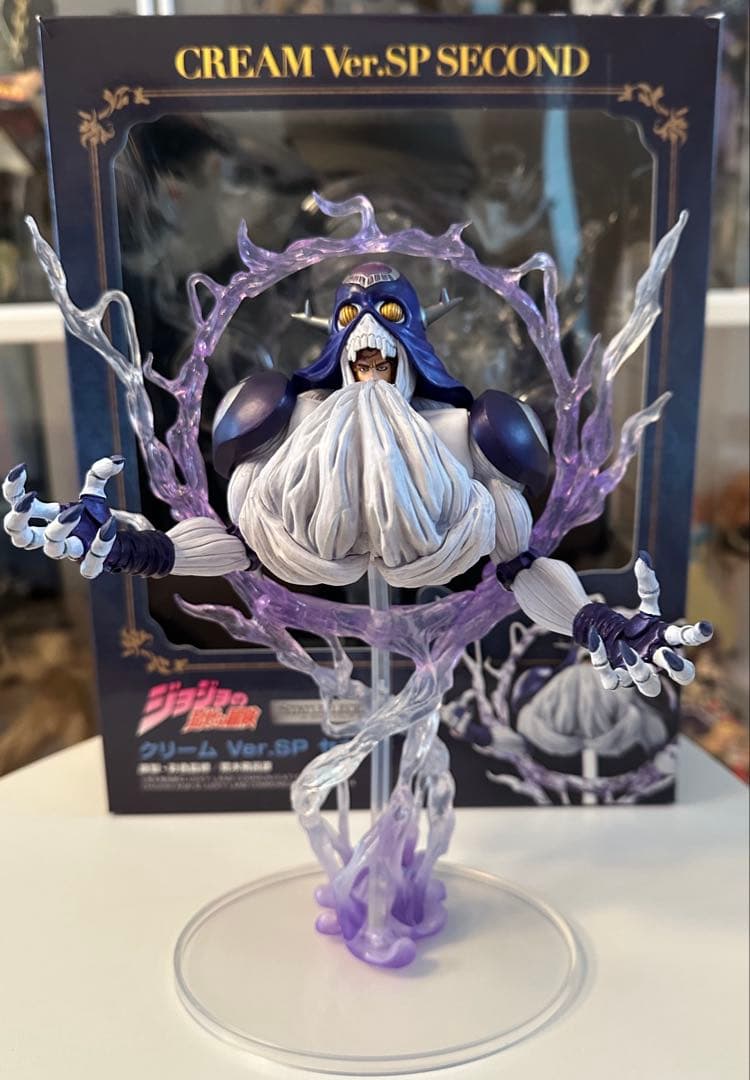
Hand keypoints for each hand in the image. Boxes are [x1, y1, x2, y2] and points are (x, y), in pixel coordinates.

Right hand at [3, 457, 121, 578]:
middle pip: (20, 535)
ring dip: (59, 529)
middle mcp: (51, 537)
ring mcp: (70, 552)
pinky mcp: (90, 565)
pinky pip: (90, 564)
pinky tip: (109, 527)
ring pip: (52, 548)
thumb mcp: (94, 492)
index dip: (13, 489)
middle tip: (28, 500)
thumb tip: (118, 460)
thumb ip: (99, 473)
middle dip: (19, 519)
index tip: (21, 469)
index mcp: (45, 516)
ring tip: (75, 510)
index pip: (17, 504)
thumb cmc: (93, 517)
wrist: (116, 540)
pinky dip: (99, 546)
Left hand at [574, 551, 712, 696]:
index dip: (698, 635)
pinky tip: (596, 641)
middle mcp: (657, 661)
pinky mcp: (616, 677)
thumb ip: (647, 585)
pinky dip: (602, 660)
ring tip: (628, 653)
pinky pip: (611, 680)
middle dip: (678, 667)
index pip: (688, 640)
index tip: (705, 626)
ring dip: (642, 672)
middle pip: (683, 675)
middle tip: (666, 654)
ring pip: (650, 687)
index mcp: (668, 641)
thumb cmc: (635, 625)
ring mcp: (637, 673)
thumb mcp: (644, 605)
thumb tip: (644, 559)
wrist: (607, 635)